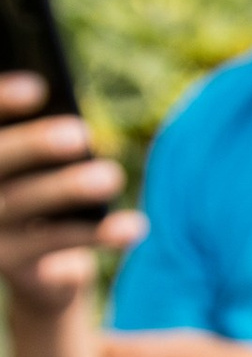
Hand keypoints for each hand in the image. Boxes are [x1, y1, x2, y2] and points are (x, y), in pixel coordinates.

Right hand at [0, 78, 140, 312]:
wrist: (41, 269)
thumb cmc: (44, 190)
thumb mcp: (44, 161)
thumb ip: (46, 135)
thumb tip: (71, 106)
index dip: (3, 101)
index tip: (39, 87)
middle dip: (34, 145)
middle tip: (79, 133)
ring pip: (22, 205)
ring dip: (69, 188)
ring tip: (112, 176)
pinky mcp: (12, 264)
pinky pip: (54, 245)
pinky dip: (96, 235)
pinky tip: (133, 225)